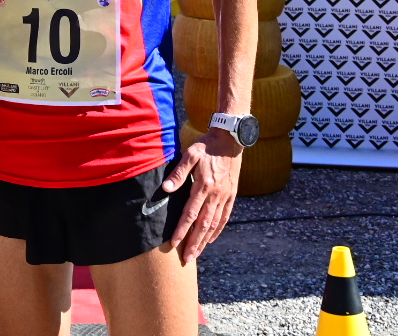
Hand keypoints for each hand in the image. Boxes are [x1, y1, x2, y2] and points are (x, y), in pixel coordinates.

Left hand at [162, 128, 242, 262]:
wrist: (231, 140)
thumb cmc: (207, 146)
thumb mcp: (191, 154)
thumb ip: (179, 173)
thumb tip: (166, 189)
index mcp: (204, 185)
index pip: (191, 213)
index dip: (182, 229)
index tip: (175, 243)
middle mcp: (216, 194)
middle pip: (204, 224)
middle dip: (194, 243)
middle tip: (187, 259)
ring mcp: (225, 196)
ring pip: (214, 224)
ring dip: (205, 241)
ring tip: (196, 254)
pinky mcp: (231, 195)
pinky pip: (224, 217)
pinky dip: (217, 230)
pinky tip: (211, 239)